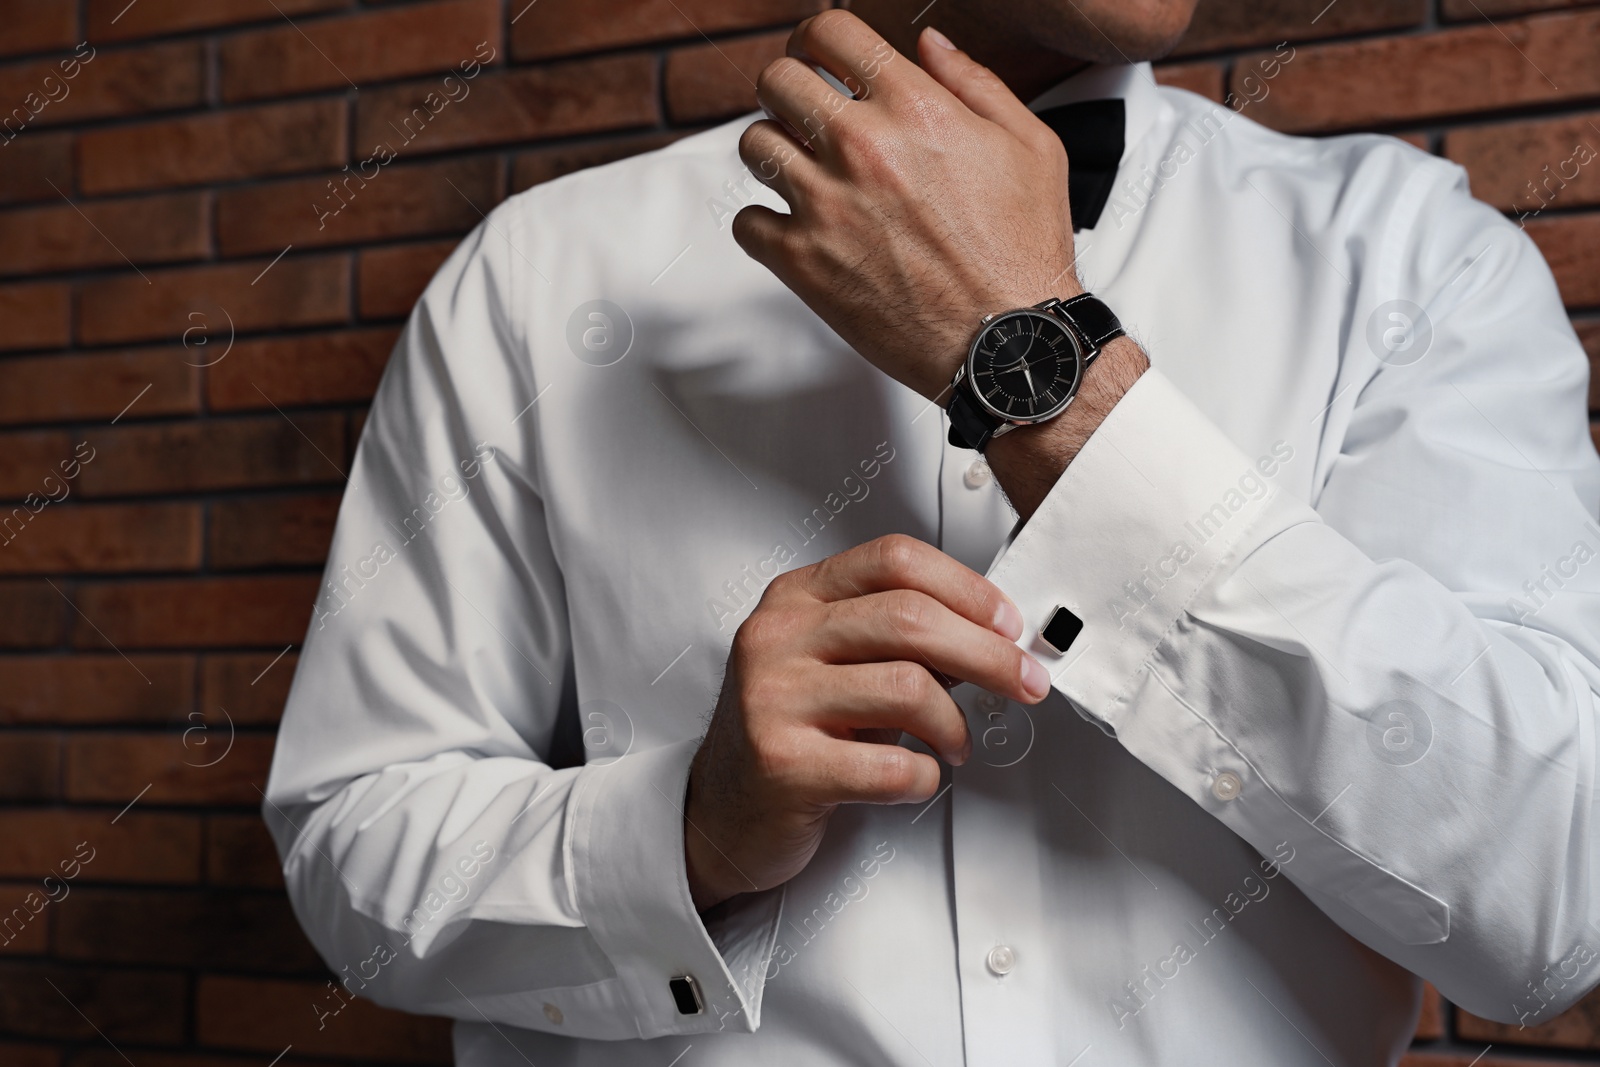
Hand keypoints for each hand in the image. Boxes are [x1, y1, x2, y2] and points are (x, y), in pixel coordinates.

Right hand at [684, 535, 1051, 909]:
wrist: (723, 811)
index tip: (1006, 623)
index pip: (894, 560)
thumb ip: (893, 638)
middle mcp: (779, 637)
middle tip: (1024, 682)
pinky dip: (924, 776)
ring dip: (954, 724)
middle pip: (910, 619)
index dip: (966, 588)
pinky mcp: (783, 763)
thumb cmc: (791, 732)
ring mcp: (774, 698)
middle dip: (988, 654)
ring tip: (953, 743)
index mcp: (796, 598)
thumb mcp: (832, 663)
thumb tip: (989, 635)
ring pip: (909, 688)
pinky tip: (917, 776)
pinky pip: (890, 764)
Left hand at [733, 11, 1081, 401]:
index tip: (816, 55)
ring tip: (800, 171)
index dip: (816, 37)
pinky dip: (763, 224)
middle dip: (786, 88)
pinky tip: (794, 228)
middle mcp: (861, 147)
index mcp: (914, 107)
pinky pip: (746, 222)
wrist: (1007, 340)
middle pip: (777, 79)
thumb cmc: (1022, 252)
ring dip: (773, 152)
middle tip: (799, 109)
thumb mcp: (1029, 145)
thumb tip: (930, 43)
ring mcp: (825, 203)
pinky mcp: (802, 262)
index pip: (831, 33)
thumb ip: (975, 82)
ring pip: (753, 144)